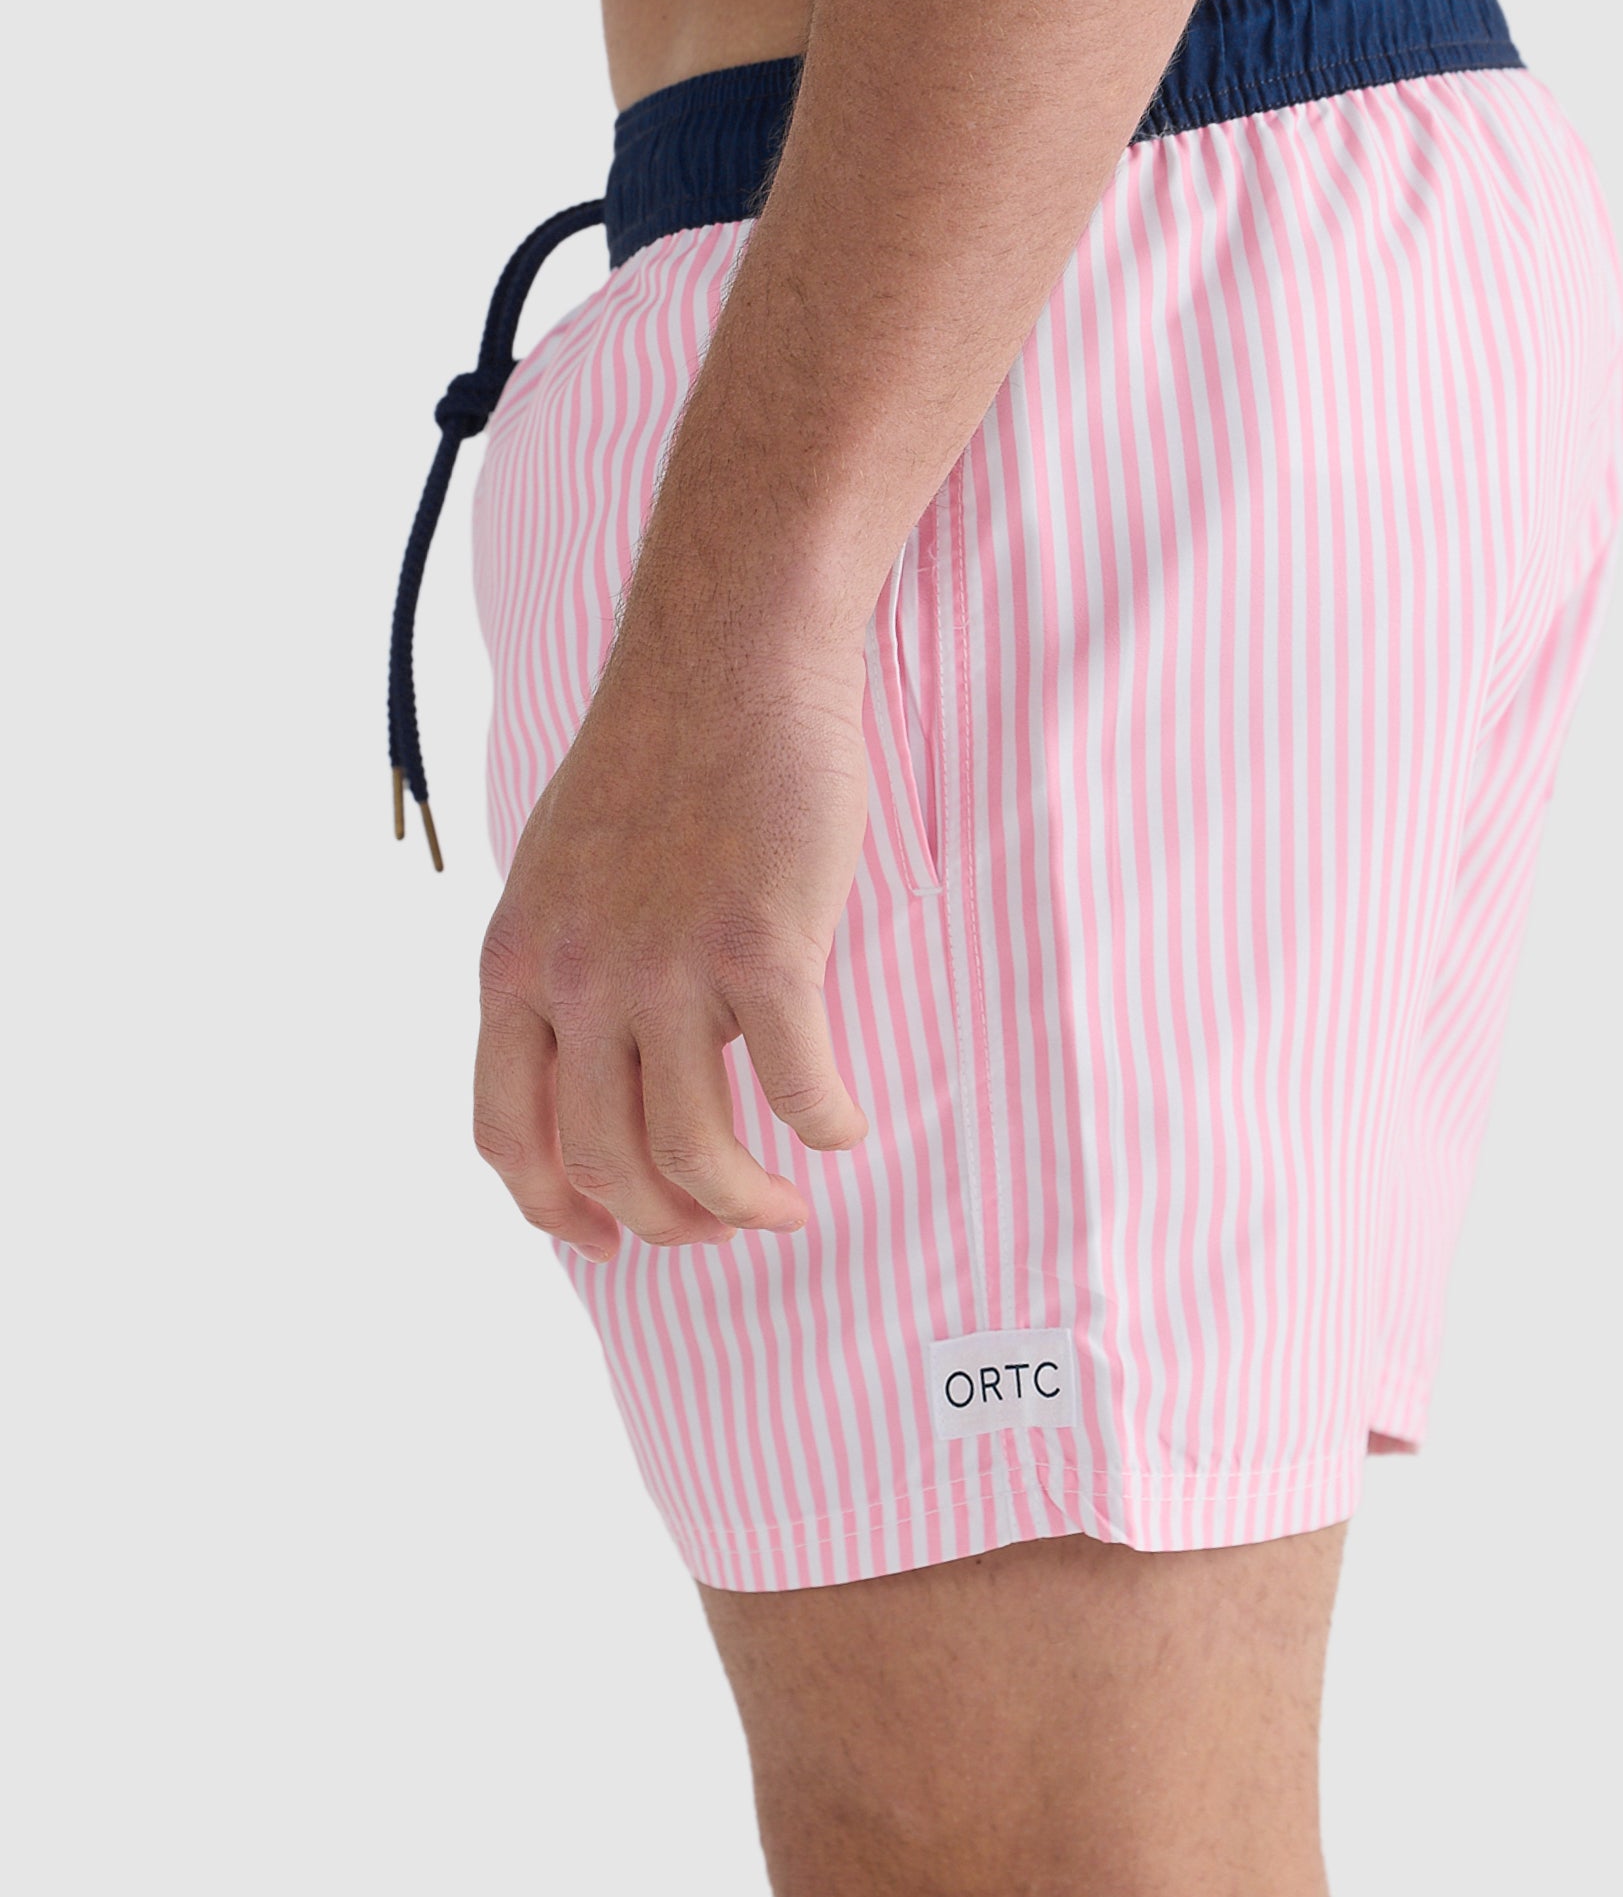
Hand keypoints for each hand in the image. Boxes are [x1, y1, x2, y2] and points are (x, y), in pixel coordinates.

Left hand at [472, 613, 871, 1258]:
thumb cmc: (661, 756)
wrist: (728, 657)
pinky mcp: (762, 946)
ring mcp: (667, 965)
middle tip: (723, 1226)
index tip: (605, 1238)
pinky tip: (843, 1126)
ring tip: (785, 1206)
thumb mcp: (560, 872)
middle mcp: (577, 978)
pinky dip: (824, 1127)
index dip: (553, 1210)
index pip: (504, 1134)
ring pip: (691, 1150)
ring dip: (743, 1204)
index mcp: (516, 964)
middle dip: (665, 1223)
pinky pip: (796, 1085)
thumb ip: (566, 968)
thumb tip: (603, 1068)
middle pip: (602, 1162)